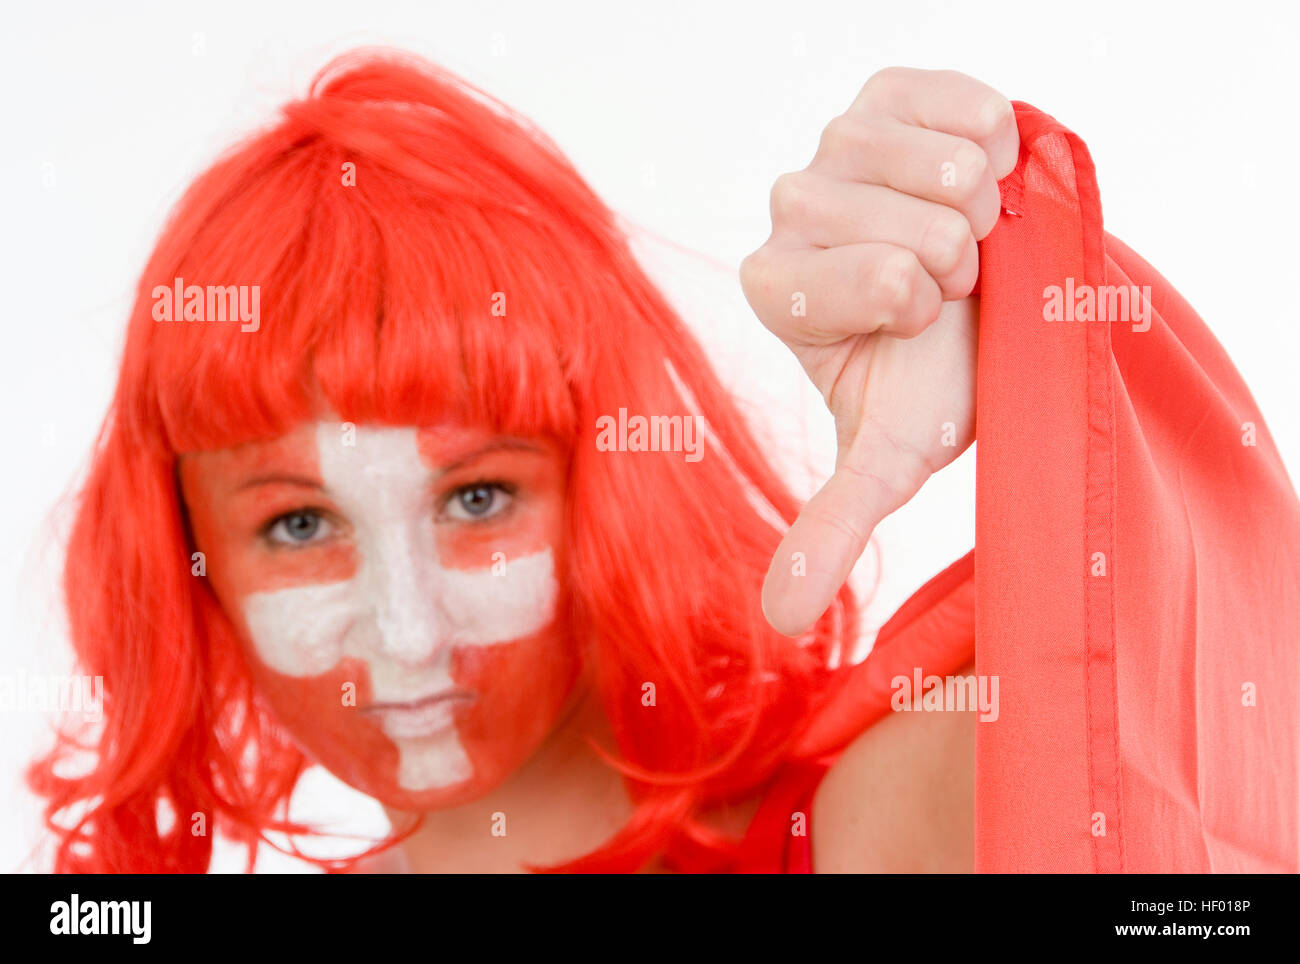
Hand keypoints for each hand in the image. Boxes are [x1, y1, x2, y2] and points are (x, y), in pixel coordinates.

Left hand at [739, 67, 1018, 635]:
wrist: (989, 302)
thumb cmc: (935, 376)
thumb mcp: (891, 455)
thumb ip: (834, 526)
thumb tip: (781, 621)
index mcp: (769, 288)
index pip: (878, 282)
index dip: (927, 304)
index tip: (923, 319)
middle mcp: (785, 210)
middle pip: (916, 227)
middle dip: (960, 262)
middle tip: (947, 278)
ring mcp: (832, 143)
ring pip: (941, 168)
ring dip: (980, 210)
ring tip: (961, 231)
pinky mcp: (885, 94)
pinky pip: (963, 106)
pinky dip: (993, 149)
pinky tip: (969, 178)